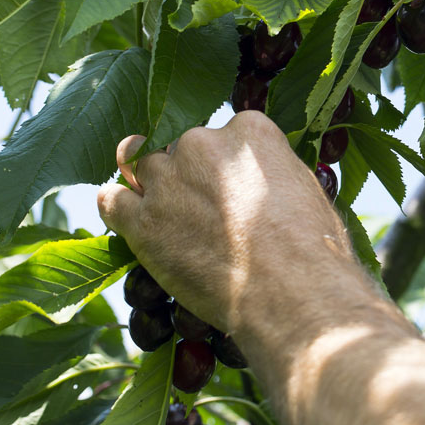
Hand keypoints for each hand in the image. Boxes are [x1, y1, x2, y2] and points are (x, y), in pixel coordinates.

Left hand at [98, 111, 369, 335]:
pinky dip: (118, 207)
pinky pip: (111, 200)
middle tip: (203, 209)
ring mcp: (168, 180)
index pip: (226, 132)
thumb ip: (274, 174)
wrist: (291, 293)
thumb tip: (265, 186)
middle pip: (183, 146)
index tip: (234, 185)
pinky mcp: (141, 221)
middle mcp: (202, 143)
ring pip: (140, 163)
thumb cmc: (314, 251)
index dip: (228, 162)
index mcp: (249, 131)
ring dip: (150, 184)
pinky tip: (131, 222)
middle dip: (191, 173)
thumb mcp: (305, 192)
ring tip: (165, 213)